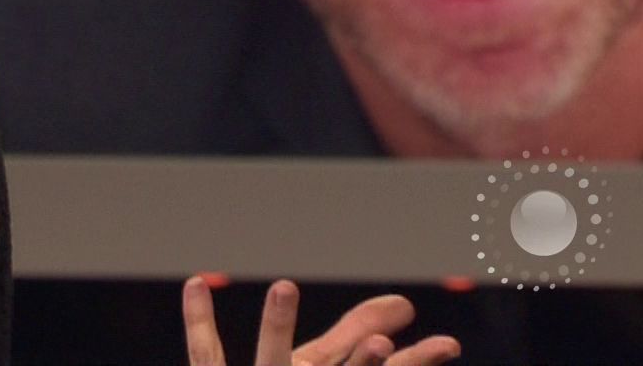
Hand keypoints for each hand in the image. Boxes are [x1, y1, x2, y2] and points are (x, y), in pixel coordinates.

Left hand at [182, 276, 460, 365]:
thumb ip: (351, 341)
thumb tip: (391, 320)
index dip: (412, 362)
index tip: (448, 345)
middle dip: (360, 361)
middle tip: (380, 343)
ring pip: (272, 358)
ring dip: (278, 326)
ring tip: (283, 288)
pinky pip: (207, 353)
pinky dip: (199, 321)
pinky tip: (194, 284)